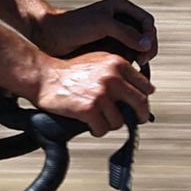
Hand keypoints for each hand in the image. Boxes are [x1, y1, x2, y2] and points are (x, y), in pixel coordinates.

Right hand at [34, 50, 153, 135]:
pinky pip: (103, 129)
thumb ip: (120, 71)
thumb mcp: (99, 60)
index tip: (140, 107)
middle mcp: (112, 77)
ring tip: (100, 119)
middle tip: (135, 121)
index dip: (143, 99)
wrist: (44, 76)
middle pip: (140, 104)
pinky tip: (90, 125)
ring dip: (110, 124)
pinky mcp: (89, 109)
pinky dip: (97, 130)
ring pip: (120, 121)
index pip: (145, 86)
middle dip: (139, 116)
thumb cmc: (70, 70)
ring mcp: (101, 94)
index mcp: (118, 63)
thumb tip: (146, 88)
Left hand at [36, 0, 158, 62]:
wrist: (50, 36)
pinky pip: (126, 54)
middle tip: (142, 62)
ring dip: (140, 57)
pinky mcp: (108, 46)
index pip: (147, 21)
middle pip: (145, 34)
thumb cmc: (74, 26)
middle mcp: (120, 18)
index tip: (144, 51)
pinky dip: (130, 62)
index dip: (150, 36)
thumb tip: (147, 44)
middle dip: (147, 48)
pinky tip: (127, 71)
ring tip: (136, 67)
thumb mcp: (102, 25)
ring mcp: (115, 33)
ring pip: (137, 46)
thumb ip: (126, 33)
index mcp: (120, 7)